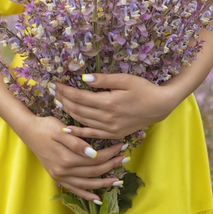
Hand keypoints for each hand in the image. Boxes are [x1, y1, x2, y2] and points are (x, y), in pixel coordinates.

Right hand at [20, 115, 128, 201]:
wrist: (29, 131)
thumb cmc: (46, 127)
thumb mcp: (61, 130)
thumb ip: (77, 143)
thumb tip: (94, 154)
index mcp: (67, 158)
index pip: (95, 159)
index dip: (110, 154)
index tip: (122, 146)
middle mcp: (64, 171)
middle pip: (94, 171)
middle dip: (111, 166)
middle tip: (126, 159)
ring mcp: (60, 176)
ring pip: (87, 183)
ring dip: (104, 183)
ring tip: (119, 180)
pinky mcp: (58, 177)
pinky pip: (74, 190)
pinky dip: (86, 195)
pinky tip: (97, 198)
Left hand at [52, 73, 179, 139]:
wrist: (159, 106)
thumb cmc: (143, 89)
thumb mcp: (124, 80)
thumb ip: (103, 80)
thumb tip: (83, 79)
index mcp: (108, 102)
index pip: (79, 97)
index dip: (65, 91)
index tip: (55, 84)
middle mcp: (106, 118)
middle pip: (78, 109)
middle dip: (63, 100)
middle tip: (53, 92)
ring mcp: (110, 128)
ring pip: (82, 121)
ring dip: (68, 112)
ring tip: (58, 103)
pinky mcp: (113, 134)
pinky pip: (92, 134)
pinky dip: (78, 132)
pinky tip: (67, 130)